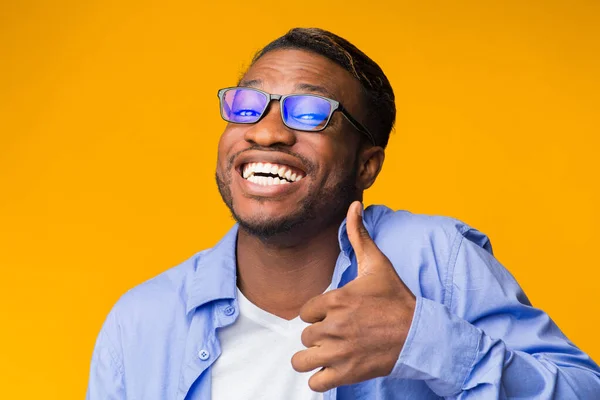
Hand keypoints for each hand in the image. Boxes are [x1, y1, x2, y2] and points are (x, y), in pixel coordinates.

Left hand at [291, 201, 415, 391]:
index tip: (334, 314)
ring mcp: (339, 352)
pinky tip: (333, 369)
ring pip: (301, 359)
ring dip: (312, 358)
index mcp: (336, 300)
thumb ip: (359, 235)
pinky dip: (320, 379)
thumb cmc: (397, 299)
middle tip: (337, 333)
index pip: (305, 312)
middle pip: (304, 335)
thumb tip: (353, 205)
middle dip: (317, 335)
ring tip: (327, 352)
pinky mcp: (347, 374)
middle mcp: (333, 327)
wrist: (421, 334)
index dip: (317, 314)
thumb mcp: (378, 264)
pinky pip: (315, 383)